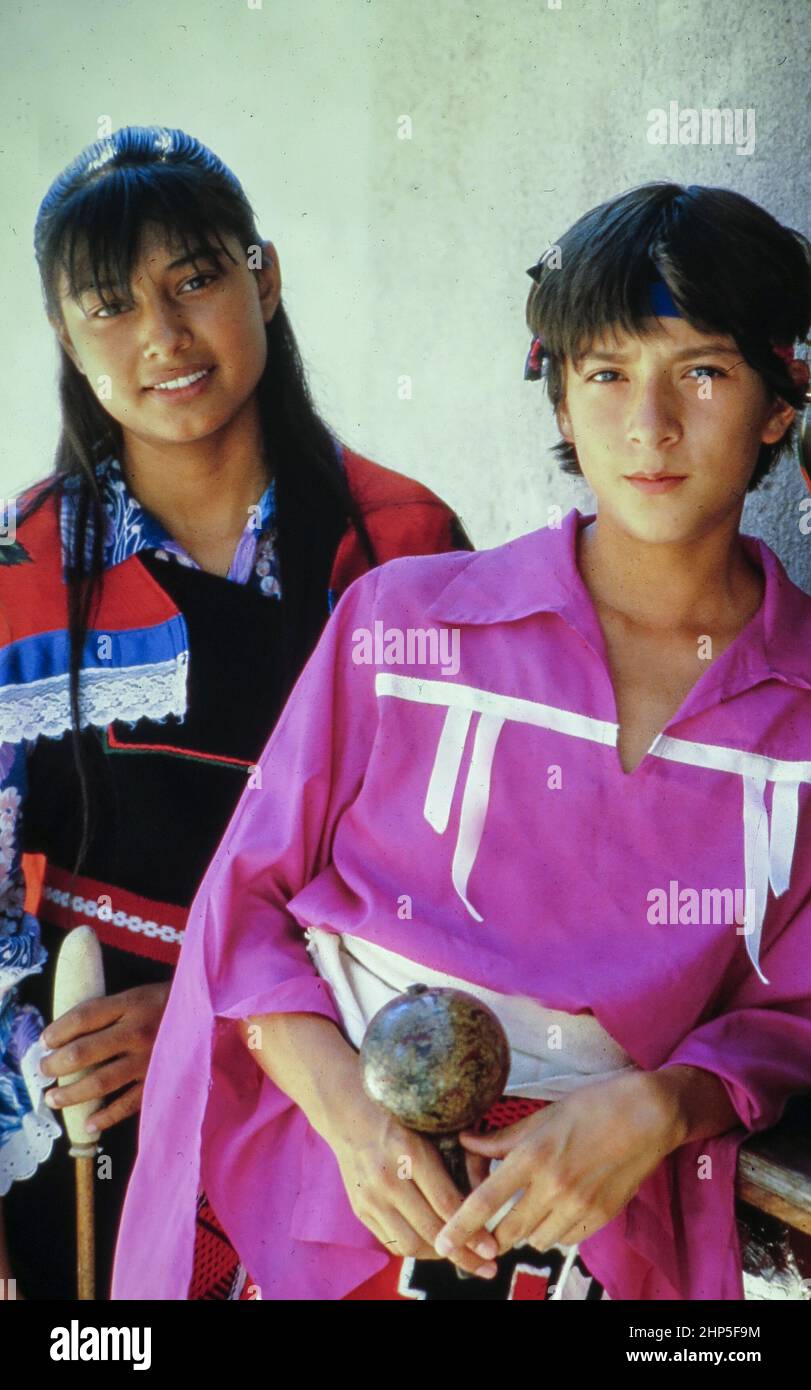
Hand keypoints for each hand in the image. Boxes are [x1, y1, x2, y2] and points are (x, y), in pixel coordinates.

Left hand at [39, 983, 171, 1133]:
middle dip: (56, 1065)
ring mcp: (149, 1059)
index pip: (84, 1017)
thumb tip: (66, 1034)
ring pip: (100, 1082)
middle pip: (84, 1051)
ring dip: (71, 1094)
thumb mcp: (139, 995)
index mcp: (132, 1003)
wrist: (213, 1015)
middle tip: (43, 1071)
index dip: (58, 1030)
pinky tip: (89, 1124)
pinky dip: (107, 1116)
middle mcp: (137, 1031)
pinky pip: (128, 1104)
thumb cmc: (167, 1004)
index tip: (44, 1041)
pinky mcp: (160, 1081)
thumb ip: (108, 1011)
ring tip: (53, 1099)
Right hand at [321, 1064, 500, 1277]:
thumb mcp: (431, 1130)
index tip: (492, 1248)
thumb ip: (455, 1162)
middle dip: (463, 1253)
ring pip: (411, 1243)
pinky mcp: (360, 1209)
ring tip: (460, 1255)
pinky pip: (392, 1241)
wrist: (351, 1114)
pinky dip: (416, 1248)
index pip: (446, 1203)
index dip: (473, 1231)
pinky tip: (433, 1245)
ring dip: (439, 1254)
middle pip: (431, 1230)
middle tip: (486, 1264)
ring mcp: (370, 1196)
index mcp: (411, 1152)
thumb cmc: (401, 1118)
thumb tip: (484, 1203)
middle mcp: (388, 1177)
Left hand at [433, 1072, 683, 1261]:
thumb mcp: (545, 1115)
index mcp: (533, 1156)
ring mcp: (578, 1206)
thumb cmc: (595, 1106)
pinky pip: (565, 1240)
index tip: (442, 1243)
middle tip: (494, 1221)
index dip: (459, 1227)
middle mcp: (553, 1186)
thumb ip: (503, 1136)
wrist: (649, 1116)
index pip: (485, 1201)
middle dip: (494, 1233)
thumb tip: (467, 1139)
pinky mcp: (600, 1218)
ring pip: (536, 1240)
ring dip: (527, 1230)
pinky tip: (560, 1208)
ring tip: (534, 1205)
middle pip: (507, 1232)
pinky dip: (555, 1231)